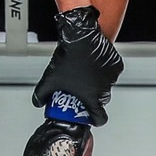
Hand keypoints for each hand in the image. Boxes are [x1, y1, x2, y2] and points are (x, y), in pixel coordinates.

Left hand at [31, 5, 122, 125]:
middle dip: (92, 97)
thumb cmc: (68, 58)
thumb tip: (38, 102)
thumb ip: (41, 95)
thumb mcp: (49, 79)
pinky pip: (111, 72)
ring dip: (97, 82)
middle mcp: (105, 90)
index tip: (90, 116)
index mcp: (93, 98)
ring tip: (84, 73)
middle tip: (81, 91)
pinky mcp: (117, 65)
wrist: (80, 36)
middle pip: (101, 101)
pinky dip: (103, 70)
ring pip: (106, 85)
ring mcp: (112, 77)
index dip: (95, 119)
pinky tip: (91, 63)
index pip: (100, 118)